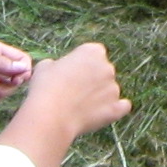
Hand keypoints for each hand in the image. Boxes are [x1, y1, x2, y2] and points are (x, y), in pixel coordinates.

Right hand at [2, 41, 129, 149]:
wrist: (51, 115)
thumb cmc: (46, 87)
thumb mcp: (44, 66)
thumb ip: (57, 64)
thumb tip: (57, 68)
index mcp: (92, 51)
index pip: (92, 54)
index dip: (81, 64)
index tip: (70, 74)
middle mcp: (108, 67)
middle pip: (103, 71)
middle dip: (92, 80)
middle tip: (73, 92)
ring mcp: (114, 88)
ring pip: (110, 90)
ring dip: (100, 96)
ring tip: (79, 108)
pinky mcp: (116, 108)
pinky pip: (122, 107)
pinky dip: (114, 109)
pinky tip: (102, 113)